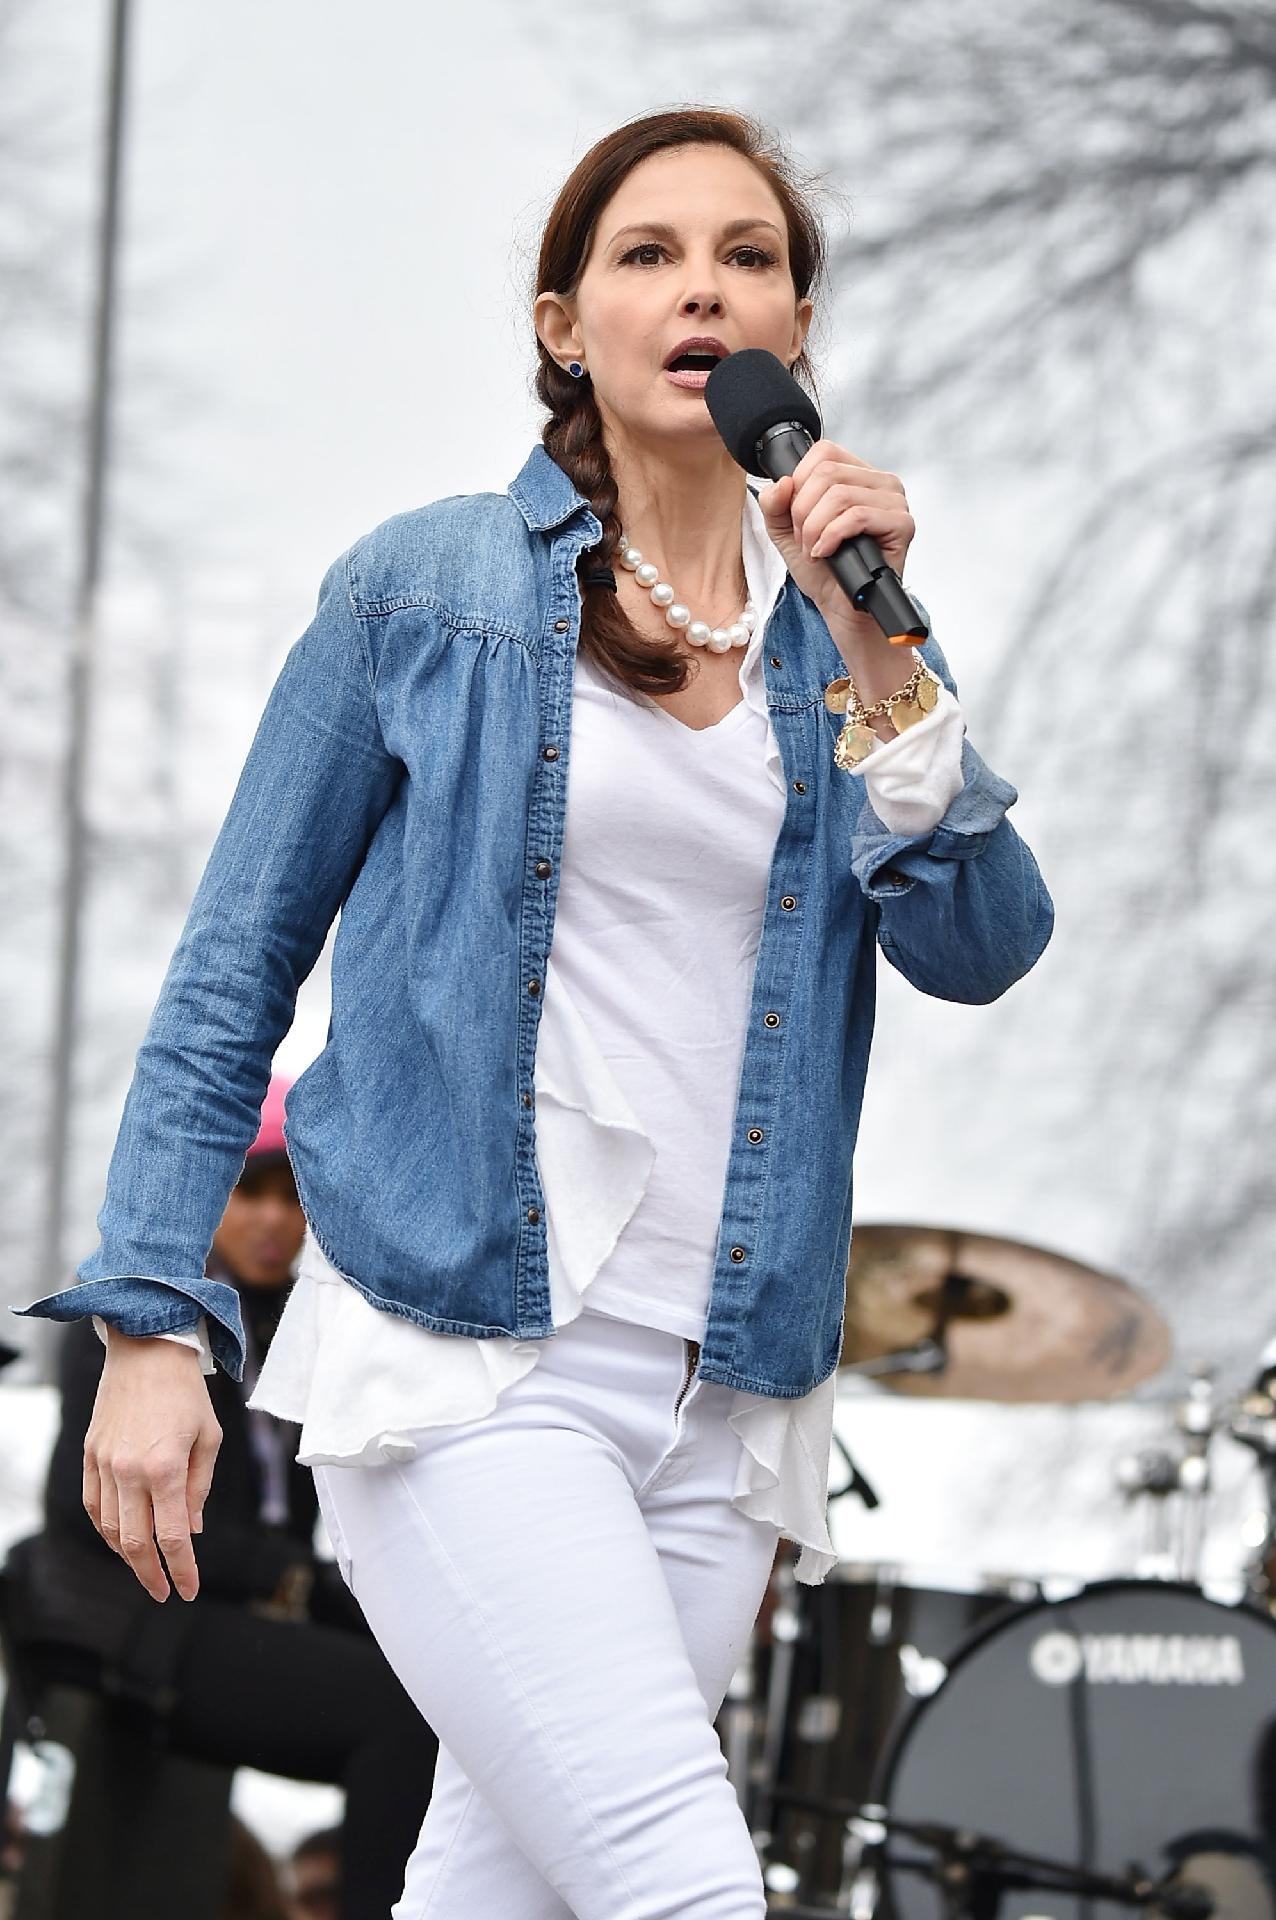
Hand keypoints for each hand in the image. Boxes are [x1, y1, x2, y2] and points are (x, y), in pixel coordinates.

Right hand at [83, 1330, 222, 1602]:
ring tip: (147, 1568)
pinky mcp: (90, 1455)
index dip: (181, 1569)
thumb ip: (199, 1488)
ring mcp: (105, 1464)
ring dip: (127, 1556)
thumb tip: (191, 1530)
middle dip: (151, 1574)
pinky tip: (121, 1539)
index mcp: (165, 1467)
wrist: (146, 1350)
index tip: (188, 1591)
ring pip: (111, 1529)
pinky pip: (94, 1506)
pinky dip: (106, 1530)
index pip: (171, 1536)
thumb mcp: (208, 1437)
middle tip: (164, 1591)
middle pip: (135, 1543)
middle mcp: (129, 1471)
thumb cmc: (186, 1393)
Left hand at [757, 440, 918, 704]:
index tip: (795, 516)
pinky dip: (832, 535)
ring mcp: (894, 501)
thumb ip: (774, 505)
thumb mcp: (786, 533)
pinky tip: (826, 553)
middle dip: (803, 512)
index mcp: (856, 475)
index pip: (824, 451)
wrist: (842, 610)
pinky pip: (859, 515)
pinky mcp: (902, 524)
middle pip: (827, 472)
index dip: (799, 482)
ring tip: (815, 550)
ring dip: (815, 527)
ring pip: (840, 493)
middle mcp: (880, 482)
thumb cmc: (823, 571)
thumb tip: (779, 483)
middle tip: (804, 541)